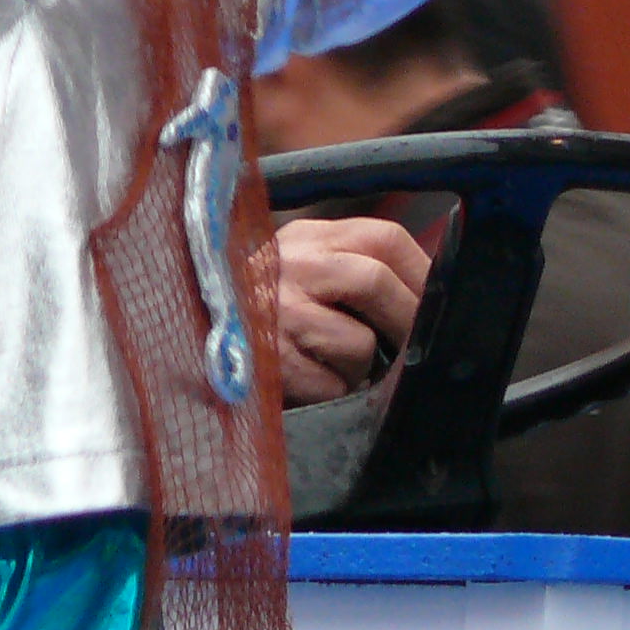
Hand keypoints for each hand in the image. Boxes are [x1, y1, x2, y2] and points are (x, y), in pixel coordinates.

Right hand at [274, 216, 431, 405]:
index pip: (384, 239)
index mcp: (307, 236)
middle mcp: (289, 266)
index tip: (436, 304)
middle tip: (409, 346)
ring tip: (335, 367)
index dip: (422, 275)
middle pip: (376, 281)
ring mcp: (277, 314)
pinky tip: (308, 385)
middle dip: (406, 321)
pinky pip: (332, 386)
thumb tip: (428, 291)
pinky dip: (332, 393)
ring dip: (361, 368)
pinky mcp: (269, 362)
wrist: (194, 333)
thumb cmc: (263, 306)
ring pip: (360, 343)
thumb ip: (353, 263)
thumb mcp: (303, 264)